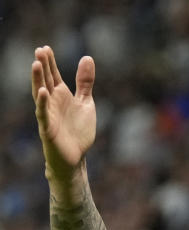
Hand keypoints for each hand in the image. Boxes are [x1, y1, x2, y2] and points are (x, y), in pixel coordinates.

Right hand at [31, 46, 95, 180]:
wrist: (76, 157)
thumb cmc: (78, 130)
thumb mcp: (85, 102)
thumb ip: (84, 82)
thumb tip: (87, 57)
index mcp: (61, 95)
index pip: (53, 75)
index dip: (50, 62)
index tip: (45, 48)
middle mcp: (52, 102)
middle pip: (45, 80)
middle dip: (43, 66)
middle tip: (39, 50)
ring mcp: (49, 114)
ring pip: (40, 94)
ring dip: (37, 79)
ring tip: (35, 64)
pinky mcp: (48, 128)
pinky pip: (43, 114)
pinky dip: (42, 103)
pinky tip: (42, 91)